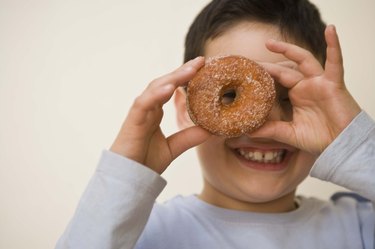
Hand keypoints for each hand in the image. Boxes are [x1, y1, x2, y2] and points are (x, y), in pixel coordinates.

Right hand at [110, 57, 210, 173]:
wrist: (129, 179)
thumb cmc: (146, 162)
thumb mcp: (174, 147)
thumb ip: (189, 137)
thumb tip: (211, 129)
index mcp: (156, 112)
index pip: (171, 89)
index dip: (185, 77)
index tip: (202, 67)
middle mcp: (147, 108)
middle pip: (165, 83)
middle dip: (182, 71)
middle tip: (200, 61)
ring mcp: (139, 113)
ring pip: (155, 89)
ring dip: (173, 78)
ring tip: (191, 69)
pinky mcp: (132, 121)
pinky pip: (143, 104)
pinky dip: (155, 95)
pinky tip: (170, 88)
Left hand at [253, 25, 360, 154]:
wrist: (341, 146)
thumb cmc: (319, 138)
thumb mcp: (289, 133)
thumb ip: (270, 130)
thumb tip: (247, 130)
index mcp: (296, 95)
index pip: (277, 79)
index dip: (264, 74)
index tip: (247, 71)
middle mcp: (306, 86)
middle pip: (286, 68)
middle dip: (269, 62)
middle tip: (250, 60)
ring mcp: (319, 83)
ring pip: (304, 60)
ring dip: (289, 49)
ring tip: (270, 43)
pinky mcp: (334, 83)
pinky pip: (335, 62)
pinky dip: (334, 45)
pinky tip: (331, 29)